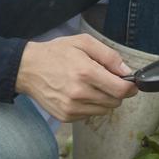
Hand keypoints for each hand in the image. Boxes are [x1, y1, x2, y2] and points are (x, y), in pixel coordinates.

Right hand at [15, 35, 138, 122]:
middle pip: (115, 102)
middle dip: (117, 92)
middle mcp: (79, 93)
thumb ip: (109, 56)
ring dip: (104, 99)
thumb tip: (126, 72)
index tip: (131, 83)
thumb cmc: (56, 53)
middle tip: (106, 80)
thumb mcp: (83, 43)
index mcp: (86, 72)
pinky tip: (80, 93)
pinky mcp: (66, 116)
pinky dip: (90, 105)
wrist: (27, 68)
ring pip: (104, 110)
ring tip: (90, 85)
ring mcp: (72, 107)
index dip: (131, 87)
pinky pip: (90, 114)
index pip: (121, 90)